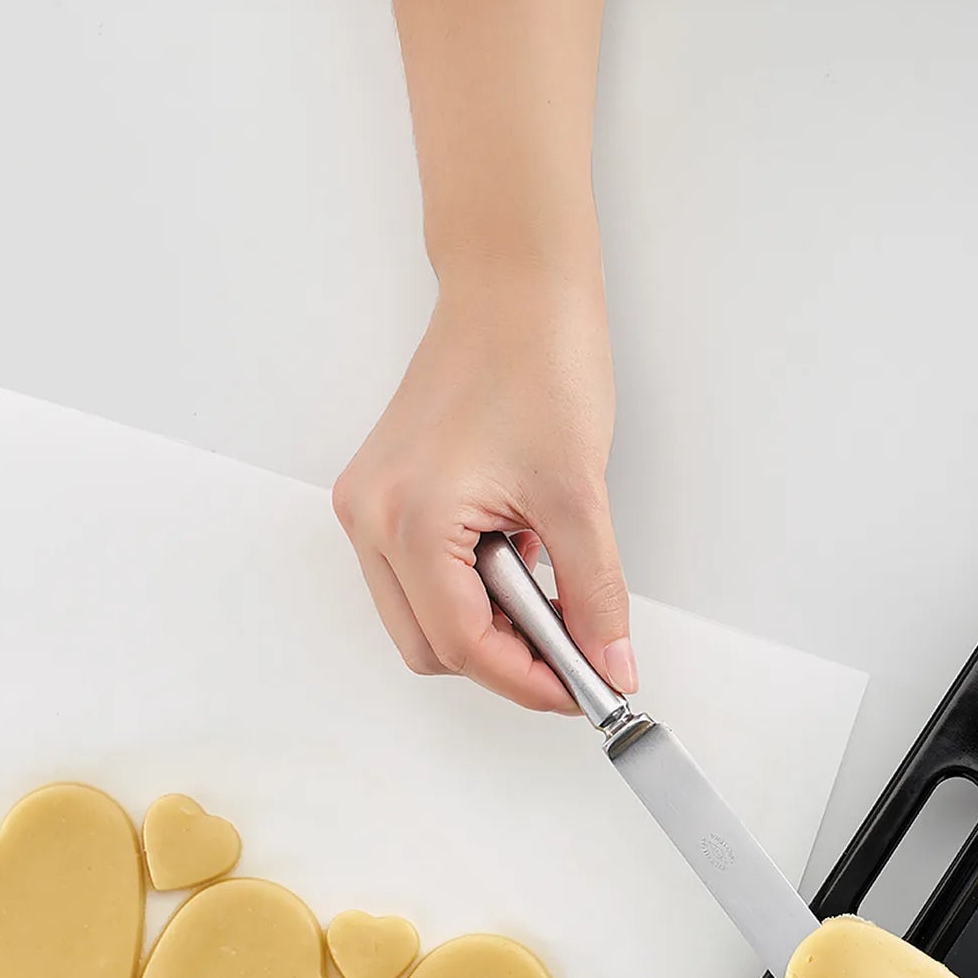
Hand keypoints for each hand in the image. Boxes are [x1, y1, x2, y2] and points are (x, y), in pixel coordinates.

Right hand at [333, 264, 633, 713]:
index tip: (582, 691)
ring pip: (421, 621)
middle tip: (572, 646)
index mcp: (408, 517)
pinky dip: (469, 593)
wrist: (512, 287)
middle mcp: (370, 517)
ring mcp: (367, 507)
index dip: (529, 681)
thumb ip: (595, 594)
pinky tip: (516, 561)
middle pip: (431, 648)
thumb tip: (611, 664)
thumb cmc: (536, 359)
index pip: (463, 646)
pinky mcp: (380, 497)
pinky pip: (416, 581)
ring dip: (487, 627)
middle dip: (504, 661)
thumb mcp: (579, 495)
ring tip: (547, 588)